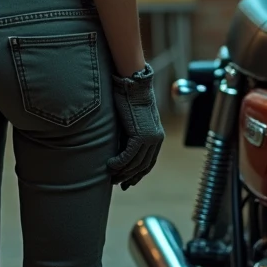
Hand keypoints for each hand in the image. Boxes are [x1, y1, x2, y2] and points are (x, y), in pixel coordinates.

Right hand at [107, 63, 164, 189]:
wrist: (133, 83)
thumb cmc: (130, 98)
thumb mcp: (133, 119)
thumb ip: (131, 134)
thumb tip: (121, 147)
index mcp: (157, 135)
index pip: (149, 161)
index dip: (138, 174)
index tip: (128, 182)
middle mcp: (156, 138)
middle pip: (143, 165)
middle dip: (129, 177)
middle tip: (116, 183)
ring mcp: (150, 138)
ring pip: (135, 163)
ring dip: (122, 172)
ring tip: (110, 176)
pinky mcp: (141, 135)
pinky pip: (128, 156)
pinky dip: (118, 163)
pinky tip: (110, 166)